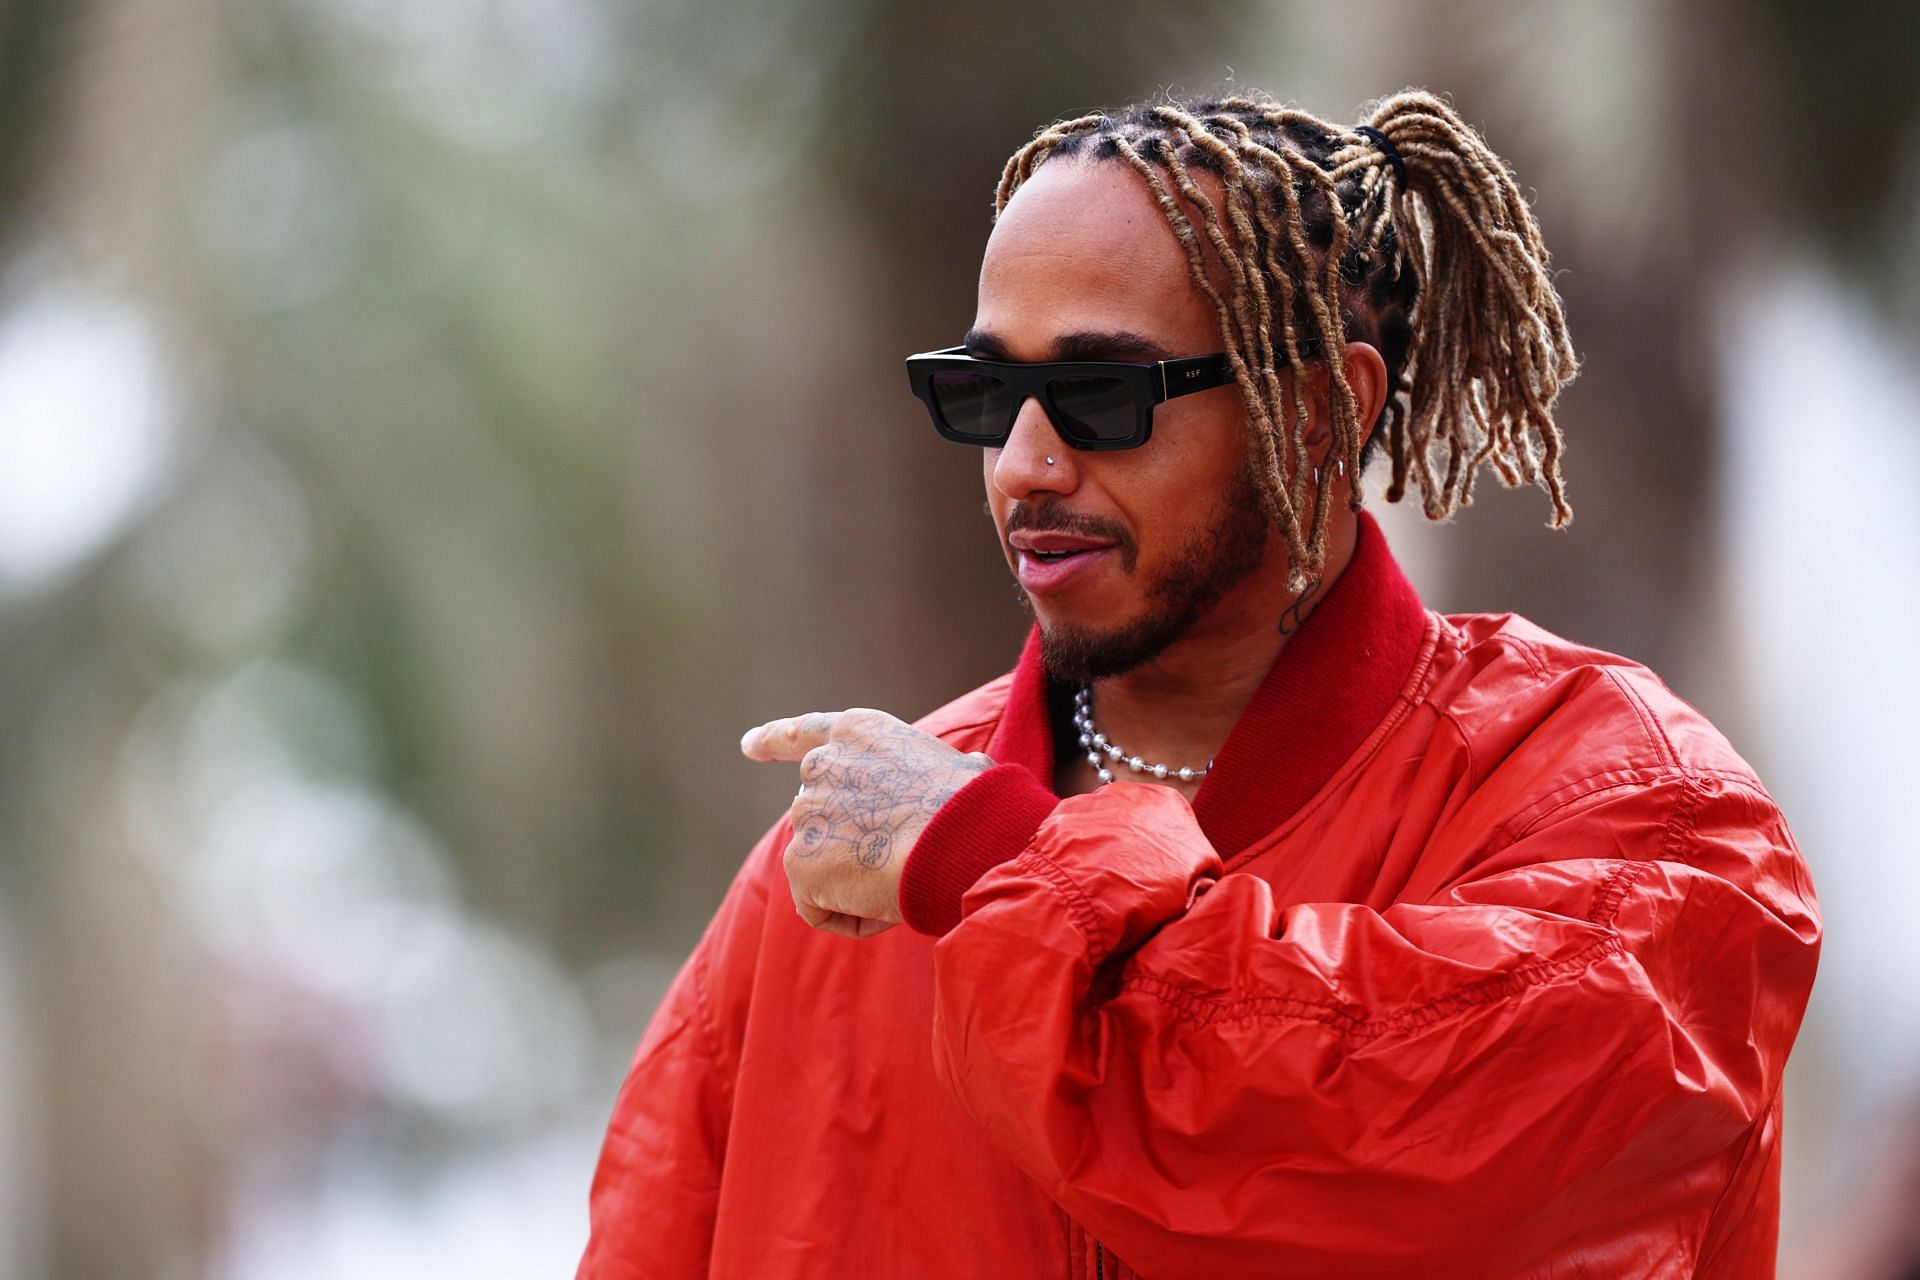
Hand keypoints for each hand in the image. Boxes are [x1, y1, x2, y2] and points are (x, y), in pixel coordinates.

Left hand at [741, 708, 993, 938]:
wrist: (960, 838)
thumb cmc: (976, 807)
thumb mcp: (955, 765)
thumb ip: (926, 774)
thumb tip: (958, 781)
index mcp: (858, 733)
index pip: (803, 734)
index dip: (774, 741)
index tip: (749, 745)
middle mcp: (822, 765)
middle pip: (820, 818)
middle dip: (846, 844)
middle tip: (898, 859)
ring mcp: (806, 813)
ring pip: (824, 868)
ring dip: (857, 883)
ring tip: (905, 878)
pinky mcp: (800, 862)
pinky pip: (819, 908)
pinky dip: (850, 917)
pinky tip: (886, 903)